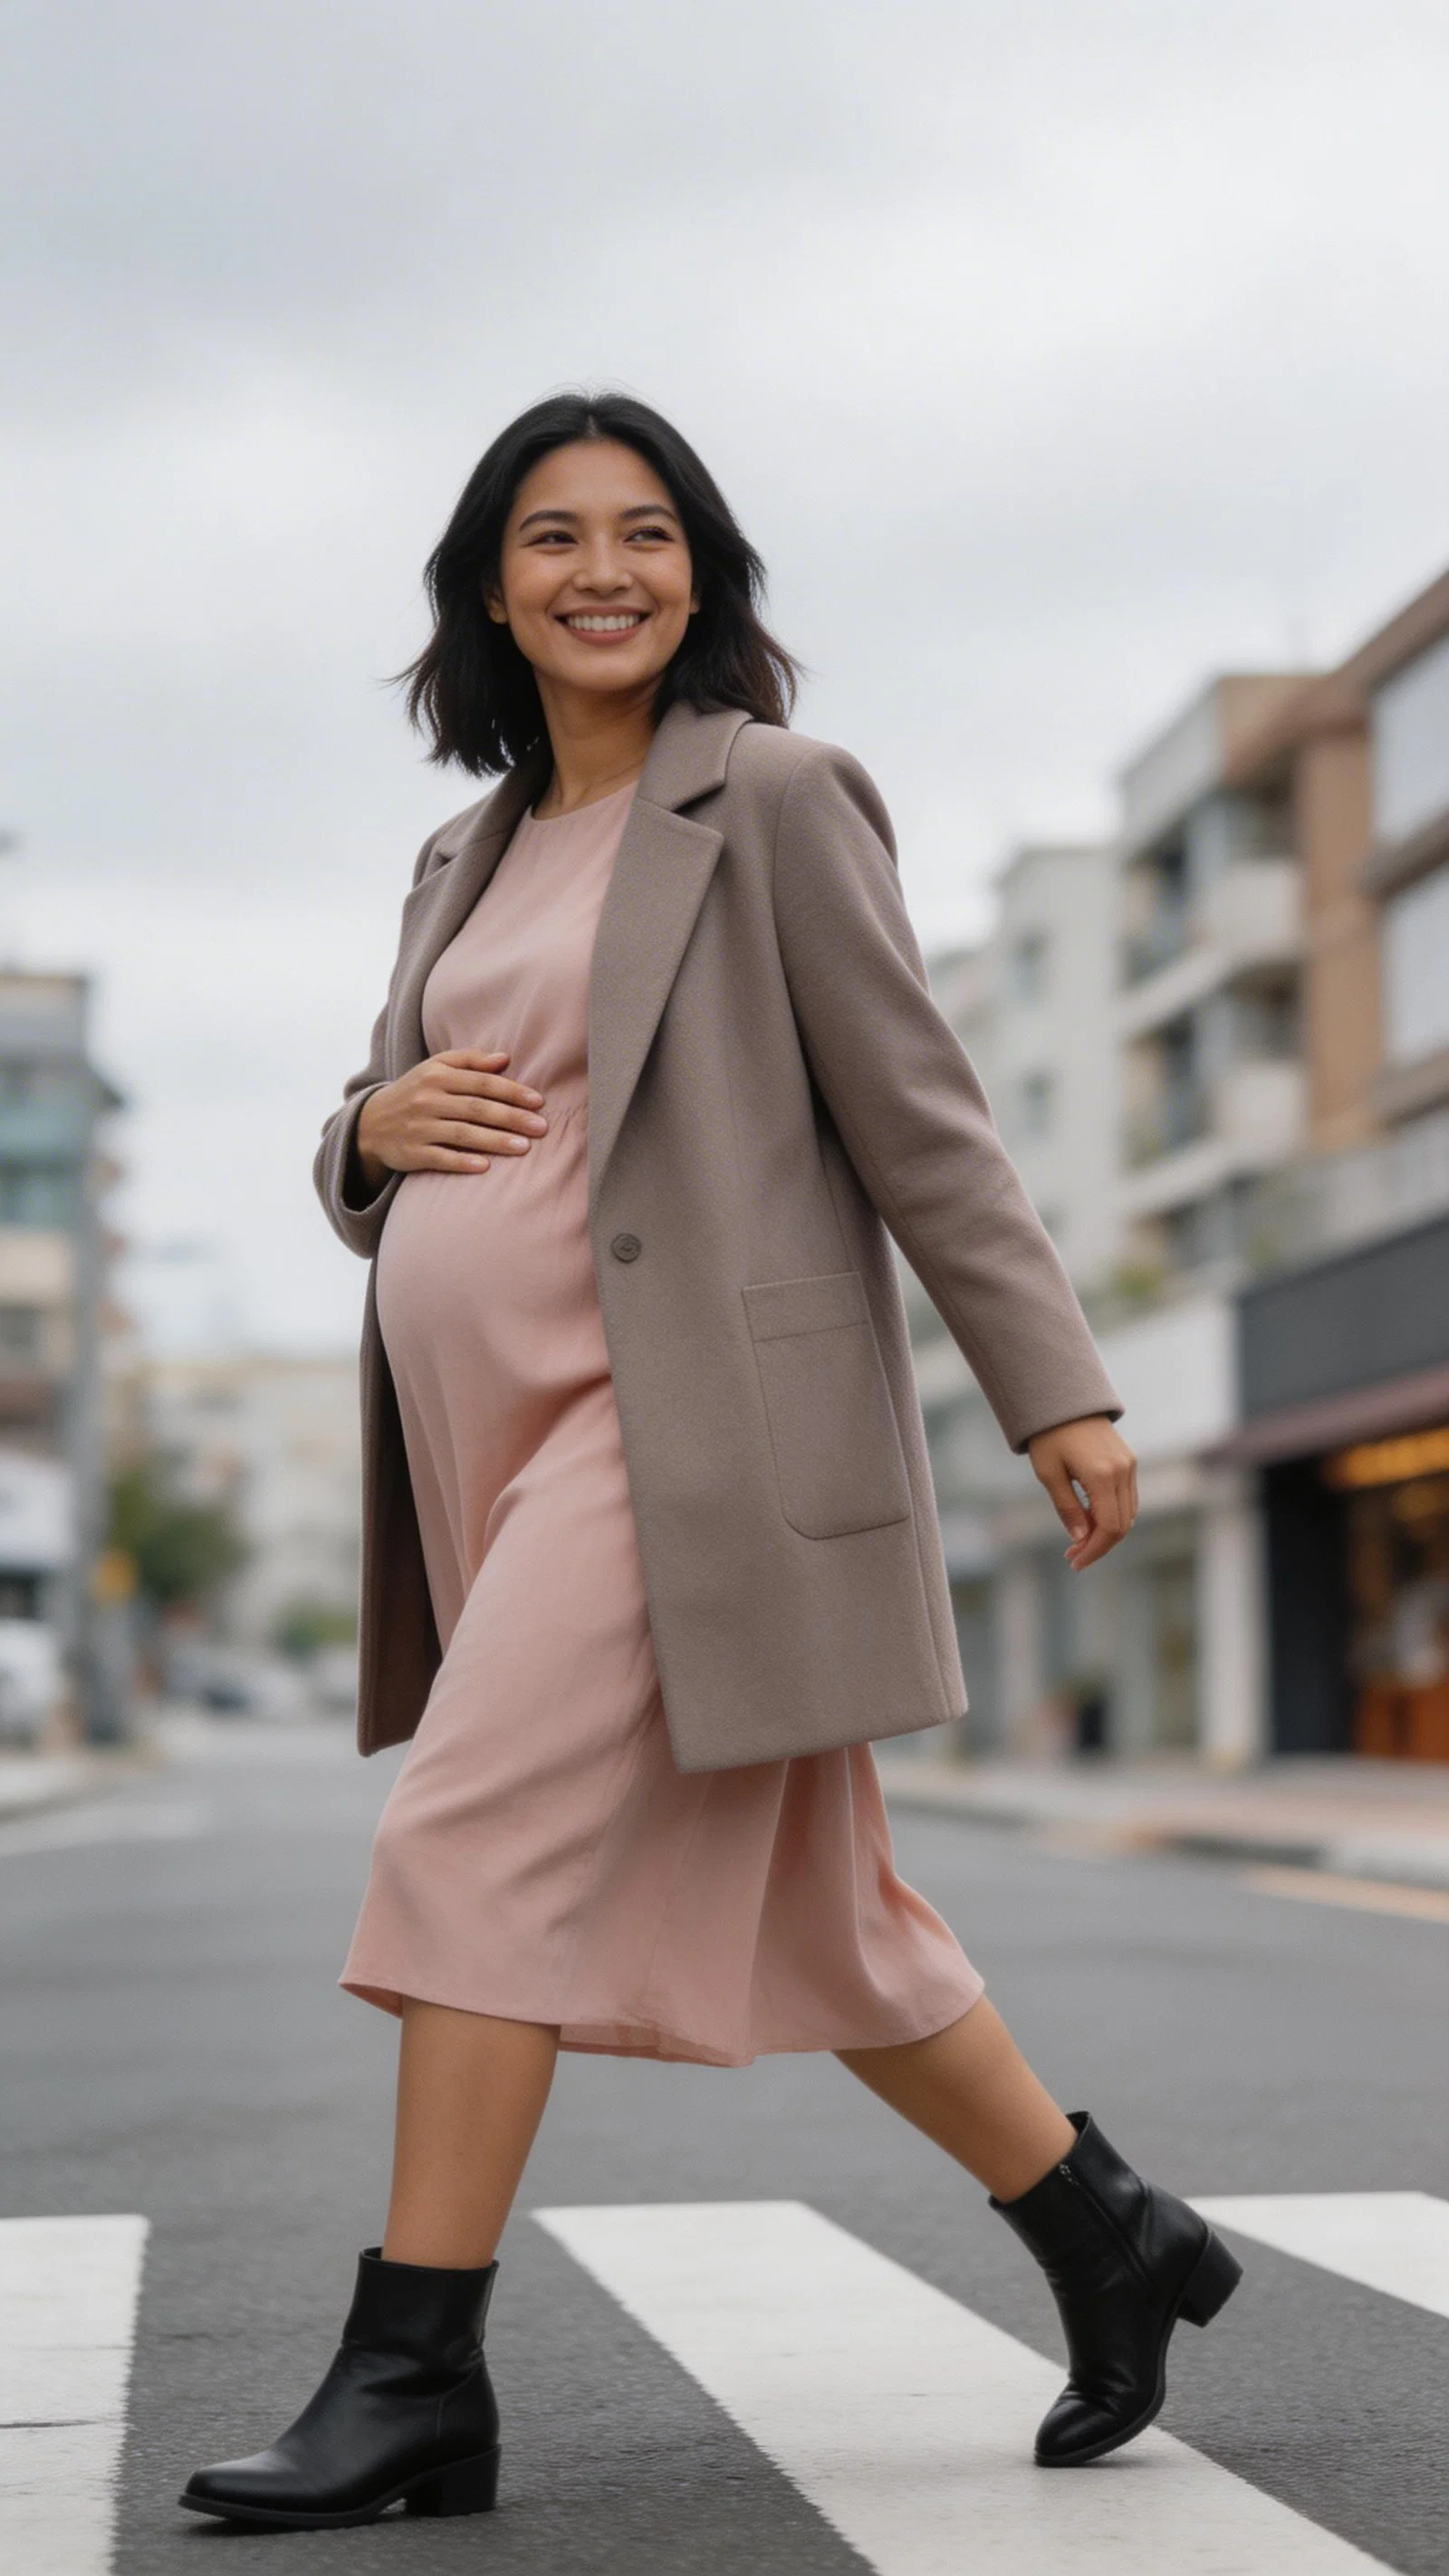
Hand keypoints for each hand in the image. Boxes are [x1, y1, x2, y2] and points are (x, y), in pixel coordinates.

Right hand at [355, 1050, 546, 1184]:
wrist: (370, 1123)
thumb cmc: (415, 1091)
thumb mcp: (435, 1068)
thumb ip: (469, 1060)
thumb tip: (505, 1058)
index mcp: (437, 1076)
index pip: (481, 1082)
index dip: (512, 1091)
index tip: (538, 1102)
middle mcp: (427, 1100)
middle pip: (476, 1108)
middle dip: (511, 1117)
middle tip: (541, 1127)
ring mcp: (419, 1127)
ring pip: (462, 1134)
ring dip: (494, 1141)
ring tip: (523, 1147)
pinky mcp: (412, 1153)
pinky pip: (440, 1158)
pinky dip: (462, 1162)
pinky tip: (485, 1167)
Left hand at [1027, 1415, 1137, 1569]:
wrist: (1064, 1400)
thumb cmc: (1049, 1436)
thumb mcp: (1049, 1474)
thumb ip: (1067, 1508)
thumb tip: (1081, 1539)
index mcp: (1102, 1475)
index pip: (1110, 1527)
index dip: (1095, 1550)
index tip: (1075, 1562)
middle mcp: (1123, 1471)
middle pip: (1122, 1524)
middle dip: (1099, 1546)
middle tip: (1073, 1557)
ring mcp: (1129, 1465)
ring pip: (1128, 1513)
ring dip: (1106, 1532)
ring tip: (1078, 1542)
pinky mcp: (1129, 1461)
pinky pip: (1127, 1498)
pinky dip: (1113, 1515)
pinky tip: (1090, 1521)